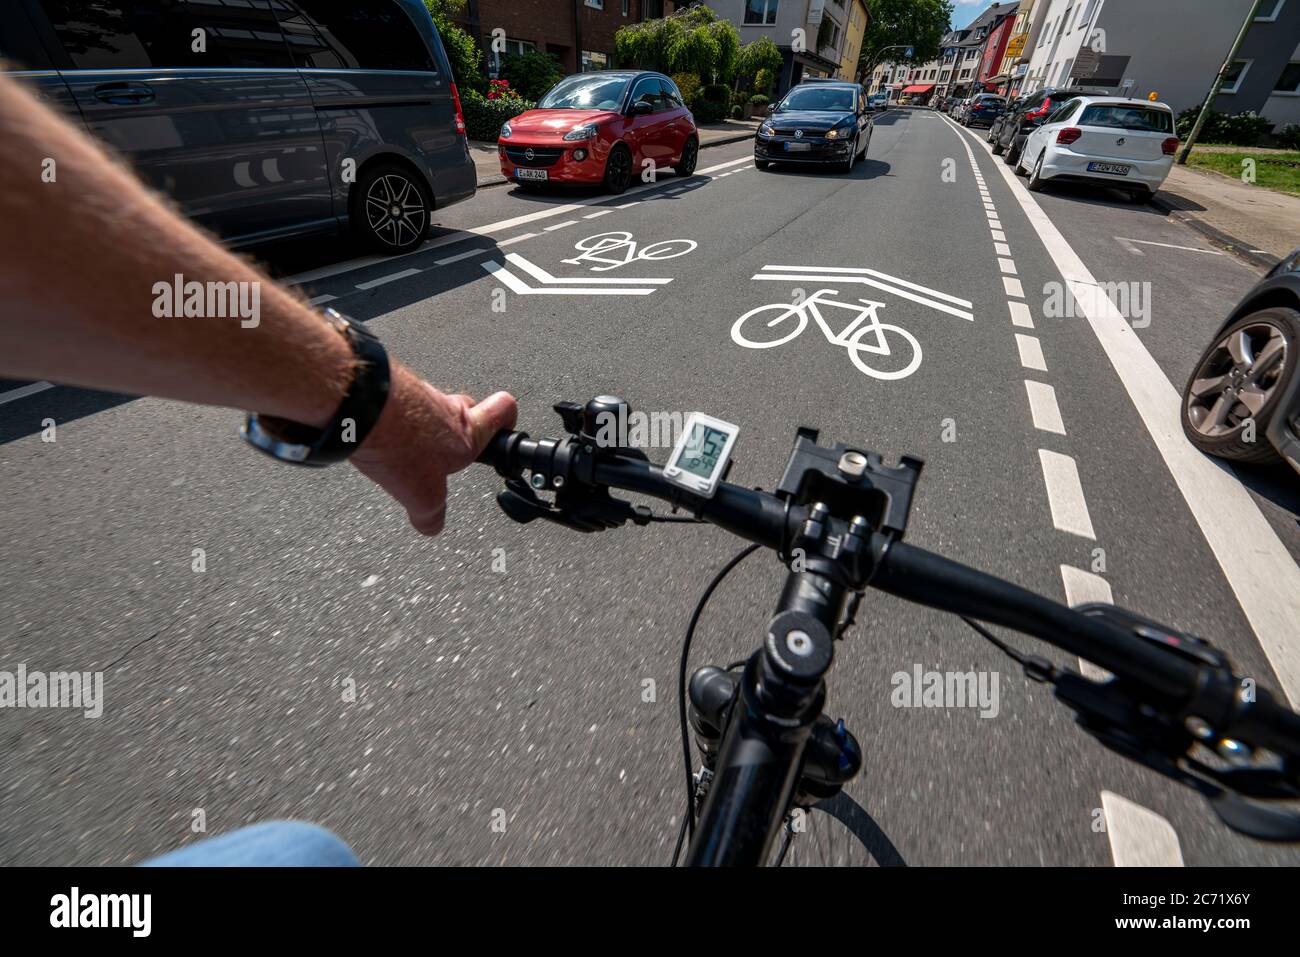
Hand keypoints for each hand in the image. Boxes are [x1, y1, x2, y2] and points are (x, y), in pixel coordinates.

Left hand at [350, 364, 516, 534]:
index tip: (504, 427)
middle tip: (447, 446)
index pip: (504, 411)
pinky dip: (392, 418)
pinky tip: (376, 436)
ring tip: (402, 448)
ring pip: (429, 407)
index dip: (507, 418)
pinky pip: (398, 403)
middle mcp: (447, 409)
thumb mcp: (421, 494)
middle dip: (460, 426)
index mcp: (467, 433)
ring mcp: (419, 393)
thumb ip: (431, 512)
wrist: (360, 407)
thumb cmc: (397, 441)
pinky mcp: (391, 387)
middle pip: (465, 408)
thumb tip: (433, 525)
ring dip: (421, 424)